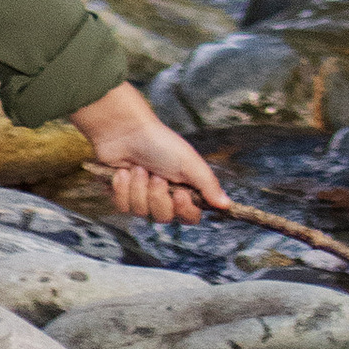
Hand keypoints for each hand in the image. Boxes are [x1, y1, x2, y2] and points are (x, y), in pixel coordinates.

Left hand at [72, 81, 228, 226]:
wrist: (124, 130)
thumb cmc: (159, 141)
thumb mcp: (188, 160)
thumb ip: (208, 184)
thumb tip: (227, 205)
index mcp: (184, 188)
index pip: (190, 217)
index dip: (184, 209)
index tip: (179, 192)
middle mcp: (164, 196)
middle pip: (164, 218)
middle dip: (157, 195)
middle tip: (155, 175)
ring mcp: (142, 197)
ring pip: (142, 213)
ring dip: (139, 188)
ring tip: (138, 168)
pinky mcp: (122, 195)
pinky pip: (123, 207)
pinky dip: (123, 188)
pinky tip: (122, 172)